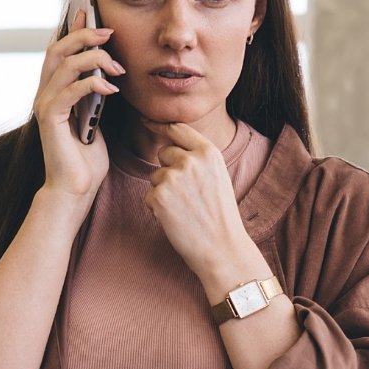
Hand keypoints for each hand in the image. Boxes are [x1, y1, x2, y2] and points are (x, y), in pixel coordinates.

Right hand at [33, 9, 124, 201]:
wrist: (75, 189)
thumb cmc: (88, 159)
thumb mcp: (97, 119)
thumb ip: (97, 96)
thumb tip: (110, 74)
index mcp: (55, 91)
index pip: (60, 51)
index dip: (72, 29)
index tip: (89, 12)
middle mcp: (45, 94)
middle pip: (57, 50)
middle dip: (83, 36)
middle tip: (108, 33)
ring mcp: (45, 106)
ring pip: (63, 66)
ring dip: (92, 58)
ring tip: (116, 65)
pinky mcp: (50, 120)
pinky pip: (69, 91)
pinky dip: (91, 84)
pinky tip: (111, 88)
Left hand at [142, 121, 254, 278]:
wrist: (222, 247)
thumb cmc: (220, 215)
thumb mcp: (217, 176)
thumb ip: (197, 159)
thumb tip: (168, 146)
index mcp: (208, 152)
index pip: (178, 129)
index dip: (160, 124)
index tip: (146, 120)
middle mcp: (190, 160)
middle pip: (163, 153)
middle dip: (168, 169)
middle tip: (187, 195)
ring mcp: (173, 177)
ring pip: (155, 176)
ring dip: (163, 191)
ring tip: (185, 209)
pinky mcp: (159, 196)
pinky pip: (149, 195)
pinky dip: (157, 208)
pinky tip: (176, 219)